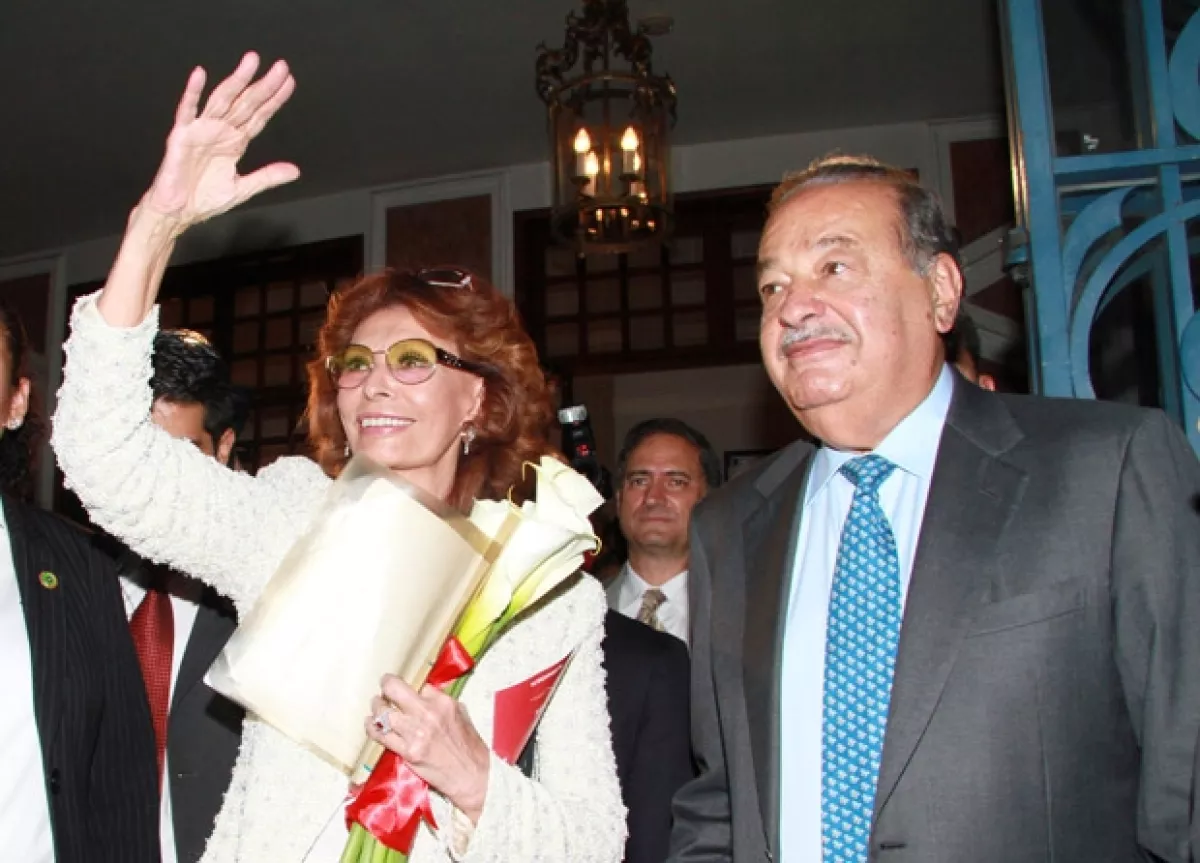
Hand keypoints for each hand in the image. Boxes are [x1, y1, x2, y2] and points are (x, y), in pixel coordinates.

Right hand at [141, 51, 298, 233]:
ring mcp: (201, 130)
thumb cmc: (204, 199)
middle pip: (245, 103)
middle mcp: (220, 131)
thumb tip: (294, 170)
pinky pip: (187, 111)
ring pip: (222, 100)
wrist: (178, 212)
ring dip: (237, 81)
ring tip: (252, 62)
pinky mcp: (181, 136)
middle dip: (263, 85)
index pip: (259, 115)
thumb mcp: (242, 188)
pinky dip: (192, 93)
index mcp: (235, 142)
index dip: (274, 99)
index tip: (288, 82)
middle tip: (281, 66)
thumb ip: (267, 177)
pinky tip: (200, 75)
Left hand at [367, 675, 491, 823]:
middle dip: (387, 684)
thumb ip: (442, 703)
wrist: (472, 775)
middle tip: (384, 686)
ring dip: (377, 707)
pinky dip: (372, 728)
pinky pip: (382, 736)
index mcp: (443, 702)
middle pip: (395, 690)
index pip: (420, 685)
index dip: (412, 688)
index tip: (406, 691)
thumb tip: (426, 695)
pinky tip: (370, 723)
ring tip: (376, 705)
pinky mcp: (407, 752)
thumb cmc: (469, 747)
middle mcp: (427, 714)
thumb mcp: (462, 715)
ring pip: (383, 712)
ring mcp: (415, 733)